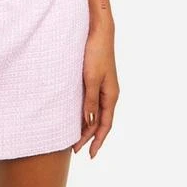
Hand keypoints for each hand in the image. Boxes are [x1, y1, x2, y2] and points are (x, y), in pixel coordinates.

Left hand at [73, 24, 119, 158]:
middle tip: (75, 149)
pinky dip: (85, 111)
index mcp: (111, 95)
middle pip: (99, 121)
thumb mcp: (91, 79)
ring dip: (86, 125)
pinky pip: (91, 101)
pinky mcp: (95, 78)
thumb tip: (89, 122)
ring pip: (95, 112)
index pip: (105, 124)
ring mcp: (102, 86)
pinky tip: (76, 115)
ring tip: (74, 137)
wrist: (98, 32)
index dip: (98, 140)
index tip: (90, 154)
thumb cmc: (96, 53)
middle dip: (89, 136)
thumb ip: (90, 101)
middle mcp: (109, 93)